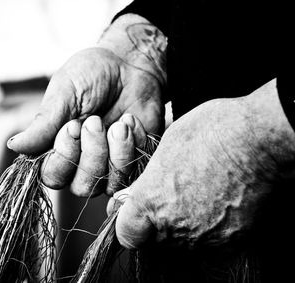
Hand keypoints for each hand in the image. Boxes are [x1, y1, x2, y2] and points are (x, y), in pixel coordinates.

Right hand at [7, 14, 167, 195]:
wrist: (130, 63)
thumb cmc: (92, 74)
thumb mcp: (65, 92)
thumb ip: (43, 123)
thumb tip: (13, 146)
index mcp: (57, 147)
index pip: (52, 176)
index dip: (63, 156)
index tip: (73, 125)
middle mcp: (81, 162)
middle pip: (81, 186)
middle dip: (92, 154)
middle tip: (95, 120)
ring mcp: (109, 164)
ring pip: (109, 185)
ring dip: (115, 151)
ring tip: (118, 123)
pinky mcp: (134, 161)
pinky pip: (133, 172)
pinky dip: (133, 144)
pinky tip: (130, 121)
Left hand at [114, 79, 294, 248]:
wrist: (258, 140)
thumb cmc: (210, 133)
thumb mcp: (165, 147)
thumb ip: (146, 181)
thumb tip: (134, 195)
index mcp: (151, 202)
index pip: (126, 233)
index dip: (128, 221)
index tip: (134, 208)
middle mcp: (174, 227)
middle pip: (153, 239)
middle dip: (156, 221)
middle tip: (169, 196)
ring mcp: (204, 238)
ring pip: (181, 242)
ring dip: (182, 224)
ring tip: (196, 194)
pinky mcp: (230, 240)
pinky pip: (209, 241)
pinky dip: (208, 227)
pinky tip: (217, 201)